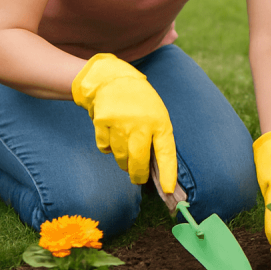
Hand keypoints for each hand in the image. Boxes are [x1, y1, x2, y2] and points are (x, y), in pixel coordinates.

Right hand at [71, 53, 177, 190]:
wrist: (113, 79)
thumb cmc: (140, 102)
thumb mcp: (157, 115)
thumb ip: (156, 139)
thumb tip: (154, 170)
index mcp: (160, 122)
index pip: (166, 153)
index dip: (168, 173)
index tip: (167, 190)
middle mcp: (141, 124)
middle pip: (138, 163)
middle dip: (138, 175)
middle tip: (138, 178)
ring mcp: (120, 124)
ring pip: (121, 158)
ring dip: (123, 161)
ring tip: (126, 147)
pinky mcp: (102, 123)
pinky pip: (105, 148)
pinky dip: (108, 147)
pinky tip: (112, 134)